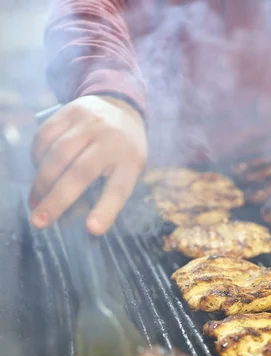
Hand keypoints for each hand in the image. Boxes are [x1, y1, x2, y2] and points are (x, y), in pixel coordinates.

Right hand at [30, 95, 147, 234]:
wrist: (121, 107)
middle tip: (39, 222)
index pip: (119, 189)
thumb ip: (110, 192)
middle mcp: (111, 140)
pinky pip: (46, 136)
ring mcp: (90, 122)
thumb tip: (85, 224)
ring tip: (35, 202)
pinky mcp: (70, 110)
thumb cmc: (123, 151)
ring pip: (58, 154)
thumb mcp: (129, 170)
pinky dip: (37, 157)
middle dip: (56, 200)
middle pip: (80, 173)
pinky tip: (37, 171)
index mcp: (130, 161)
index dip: (105, 211)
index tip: (92, 230)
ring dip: (41, 182)